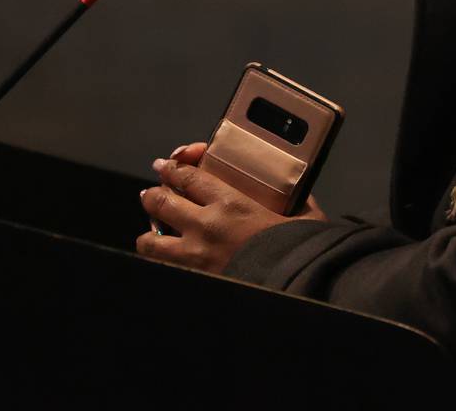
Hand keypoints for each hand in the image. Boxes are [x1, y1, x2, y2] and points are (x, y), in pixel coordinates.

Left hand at [135, 144, 325, 272]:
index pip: (189, 177)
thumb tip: (300, 193)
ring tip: (153, 233)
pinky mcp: (193, 280)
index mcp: (232, 204)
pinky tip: (167, 261)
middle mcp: (206, 227)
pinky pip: (162, 268)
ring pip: (150, 241)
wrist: (295, 288)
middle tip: (151, 194)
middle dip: (152, 195)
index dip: (174, 168)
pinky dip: (160, 263)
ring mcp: (194, 257)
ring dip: (150, 235)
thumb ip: (298, 201)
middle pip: (160, 202)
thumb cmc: (299, 252)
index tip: (167, 166)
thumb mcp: (306, 218)